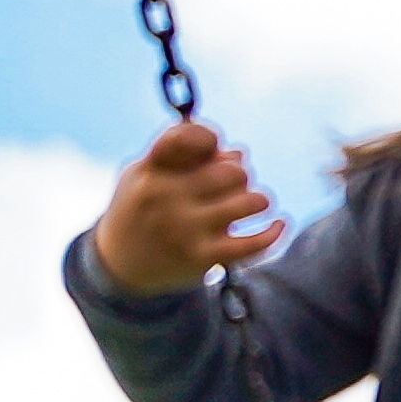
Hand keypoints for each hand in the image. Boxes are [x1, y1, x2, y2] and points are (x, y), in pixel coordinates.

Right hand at [92, 118, 280, 294]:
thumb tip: (238, 153)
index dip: (210, 138)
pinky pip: (254, 243)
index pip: (191, 137)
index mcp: (152, 168)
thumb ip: (187, 156)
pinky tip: (280, 223)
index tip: (212, 149)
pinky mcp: (203, 257)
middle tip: (233, 185)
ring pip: (250, 202)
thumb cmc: (142, 207)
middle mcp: (167, 196)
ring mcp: (185, 228)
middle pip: (233, 171)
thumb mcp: (147, 172)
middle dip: (241, 175)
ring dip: (259, 200)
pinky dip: (274, 232)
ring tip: (252, 204)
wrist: (119, 264)